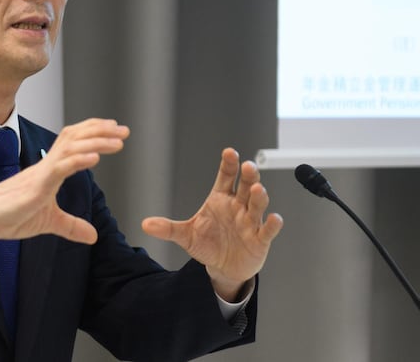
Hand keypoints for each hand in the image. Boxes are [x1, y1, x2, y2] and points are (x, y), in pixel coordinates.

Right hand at [0, 118, 129, 247]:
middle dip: (101, 131)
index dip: (94, 134)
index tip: (115, 132)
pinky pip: (59, 168)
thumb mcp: (47, 222)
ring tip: (117, 141)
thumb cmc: (6, 215)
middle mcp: (46, 166)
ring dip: (96, 142)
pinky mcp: (35, 186)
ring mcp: (41, 174)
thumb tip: (93, 235)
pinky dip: (78, 161)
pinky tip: (94, 159)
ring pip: (71, 148)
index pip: (74, 142)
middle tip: (124, 130)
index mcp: (49, 170)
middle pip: (75, 137)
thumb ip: (70, 226)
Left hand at [141, 148, 282, 300]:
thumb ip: (168, 228)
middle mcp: (238, 206)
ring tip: (257, 189)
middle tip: (247, 166)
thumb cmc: (208, 244)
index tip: (229, 152)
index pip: (226, 176)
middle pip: (245, 186)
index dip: (229, 164)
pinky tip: (274, 218)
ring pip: (257, 205)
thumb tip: (145, 224)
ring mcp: (250, 221)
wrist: (223, 267)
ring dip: (259, 196)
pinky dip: (272, 224)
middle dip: (248, 175)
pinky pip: (268, 230)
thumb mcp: (185, 235)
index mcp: (220, 198)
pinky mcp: (260, 239)